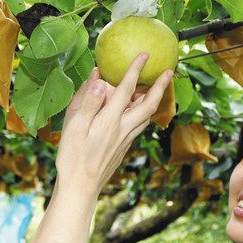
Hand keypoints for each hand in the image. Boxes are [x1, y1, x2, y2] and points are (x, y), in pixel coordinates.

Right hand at [55, 53, 172, 196]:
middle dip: (160, 86)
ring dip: (155, 100)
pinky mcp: (123, 147)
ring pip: (147, 116)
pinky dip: (144, 113)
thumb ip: (88, 102)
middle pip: (149, 104)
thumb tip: (100, 80)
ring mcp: (126, 140)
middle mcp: (124, 129)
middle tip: (169, 71)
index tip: (144, 55)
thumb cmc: (73, 157)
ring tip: (158, 88)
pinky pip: (139, 125)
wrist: (81, 187)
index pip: (127, 89)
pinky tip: (139, 111)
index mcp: (111, 121)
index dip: (136, 70)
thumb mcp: (74, 127)